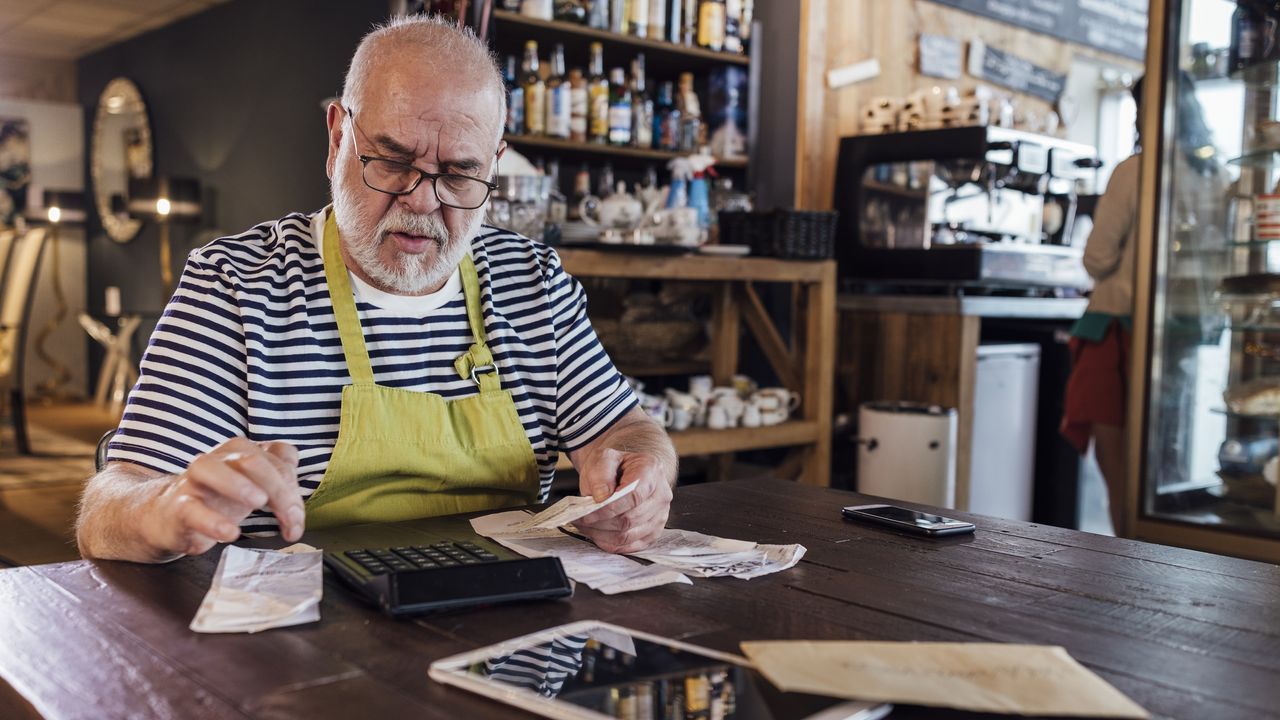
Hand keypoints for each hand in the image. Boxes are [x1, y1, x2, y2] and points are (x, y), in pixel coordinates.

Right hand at [143, 438, 301, 558]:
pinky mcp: (178, 505)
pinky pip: (192, 509)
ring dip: (238, 484)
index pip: (278, 457)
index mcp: (244, 451)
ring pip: (212, 468)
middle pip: (252, 460)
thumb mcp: (256, 491)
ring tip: (258, 503)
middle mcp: (220, 458)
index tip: (297, 516)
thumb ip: (282, 490)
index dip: (293, 483)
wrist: (170, 517)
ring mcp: (195, 479)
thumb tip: (297, 506)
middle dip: (278, 490)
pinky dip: (212, 520)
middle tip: (290, 520)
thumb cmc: (219, 500)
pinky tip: (229, 533)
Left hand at [574, 448, 673, 553]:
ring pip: (629, 535)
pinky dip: (610, 543)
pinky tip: (597, 534)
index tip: (588, 513)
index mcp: (651, 470)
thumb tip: (602, 497)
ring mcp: (660, 515)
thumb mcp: (602, 458)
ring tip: (586, 526)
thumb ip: (601, 474)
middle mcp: (661, 494)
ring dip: (602, 535)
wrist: (621, 472)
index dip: (609, 509)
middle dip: (601, 523)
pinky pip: (630, 546)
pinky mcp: (653, 532)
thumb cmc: (614, 466)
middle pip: (630, 519)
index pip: (633, 496)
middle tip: (581, 520)